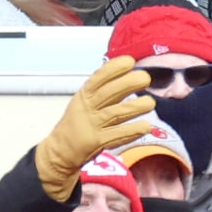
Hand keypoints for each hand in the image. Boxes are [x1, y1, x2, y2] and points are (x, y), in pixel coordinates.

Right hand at [35, 56, 155, 201]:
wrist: (61, 150)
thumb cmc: (79, 120)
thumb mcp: (87, 100)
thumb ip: (106, 88)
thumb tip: (130, 71)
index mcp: (85, 94)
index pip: (98, 78)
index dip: (114, 69)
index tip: (130, 61)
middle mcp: (88, 108)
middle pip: (108, 93)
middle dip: (127, 83)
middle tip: (145, 78)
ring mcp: (92, 125)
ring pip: (115, 114)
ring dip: (134, 107)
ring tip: (150, 103)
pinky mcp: (97, 142)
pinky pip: (117, 135)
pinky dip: (132, 130)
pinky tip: (146, 126)